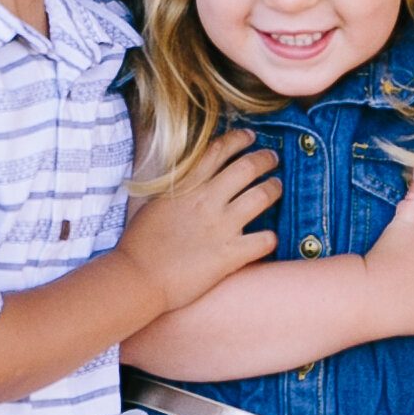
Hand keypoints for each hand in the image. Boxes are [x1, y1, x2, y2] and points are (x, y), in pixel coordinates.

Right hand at [120, 131, 280, 315]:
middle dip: (266, 158)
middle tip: (273, 159)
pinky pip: (265, 240)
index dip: (239, 139)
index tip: (250, 137)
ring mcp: (221, 227)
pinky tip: (270, 238)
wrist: (137, 276)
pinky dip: (271, 237)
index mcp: (187, 186)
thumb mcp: (153, 202)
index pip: (219, 150)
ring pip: (263, 196)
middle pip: (248, 167)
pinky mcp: (229, 255)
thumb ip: (174, 188)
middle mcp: (208, 200)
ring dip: (274, 189)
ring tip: (276, 187)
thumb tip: (184, 179)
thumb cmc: (138, 243)